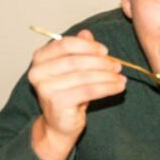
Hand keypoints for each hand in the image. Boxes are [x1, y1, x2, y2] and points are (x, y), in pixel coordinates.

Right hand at [28, 29, 124, 159]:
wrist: (58, 125)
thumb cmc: (66, 94)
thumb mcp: (72, 69)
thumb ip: (78, 50)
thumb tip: (86, 33)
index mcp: (40, 58)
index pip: (65, 44)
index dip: (88, 46)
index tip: (105, 51)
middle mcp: (38, 72)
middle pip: (75, 60)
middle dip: (101, 62)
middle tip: (117, 65)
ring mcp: (46, 88)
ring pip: (84, 76)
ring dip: (107, 76)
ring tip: (121, 77)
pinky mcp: (57, 102)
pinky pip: (88, 91)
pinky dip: (107, 88)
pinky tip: (118, 87)